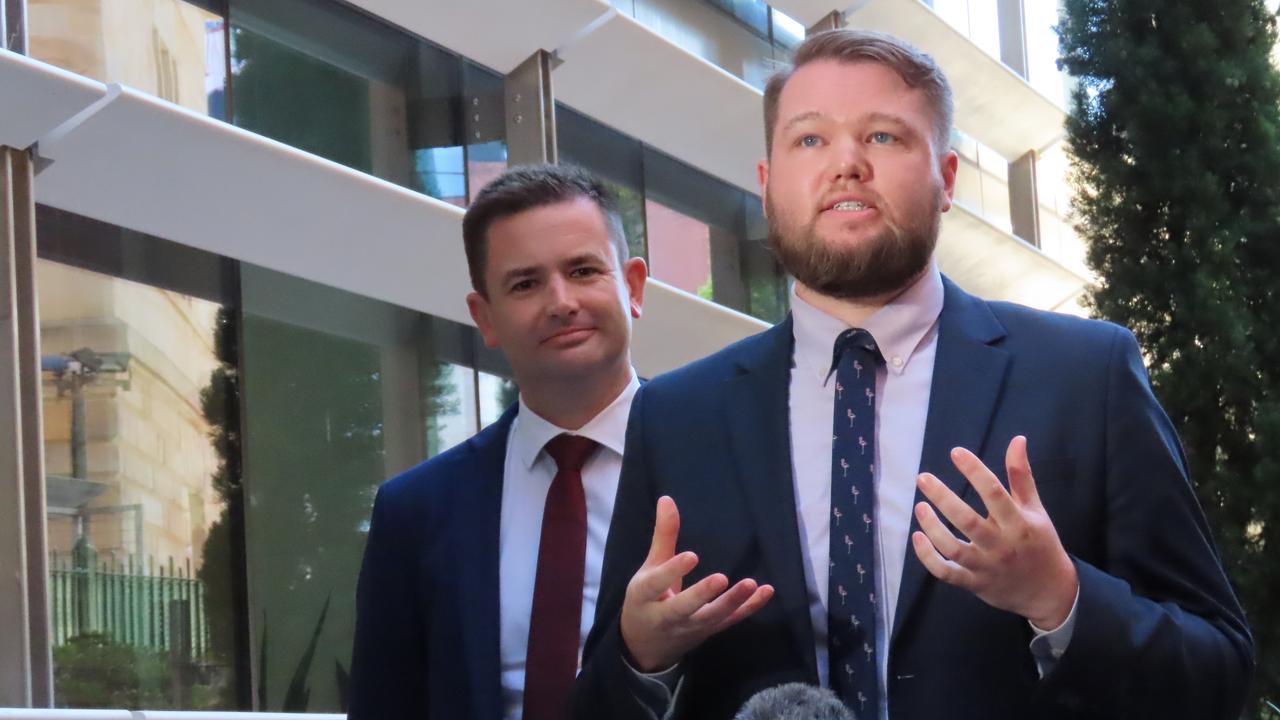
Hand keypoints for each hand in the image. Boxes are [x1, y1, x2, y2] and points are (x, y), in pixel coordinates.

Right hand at [620, 496, 774, 671]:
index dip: (673, 570)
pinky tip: (766, 591)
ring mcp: (691, 626)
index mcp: (645, 596)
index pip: (657, 583)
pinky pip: (731, 620)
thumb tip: (667, 499)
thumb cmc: (647, 600)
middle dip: (702, 595)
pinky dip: (749, 608)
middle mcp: (668, 616)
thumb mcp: (649, 569)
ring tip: (751, 584)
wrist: (646, 645)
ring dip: (733, 602)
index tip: (691, 556)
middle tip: (721, 578)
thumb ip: (662, 536)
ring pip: (712, 617)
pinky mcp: (710, 631)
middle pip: (684, 608)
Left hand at [910, 436, 1077, 628]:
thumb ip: (1022, 476)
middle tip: (923, 478)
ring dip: (933, 528)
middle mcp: (1002, 545)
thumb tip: (1017, 439)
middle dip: (943, 499)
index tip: (956, 452)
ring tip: (920, 506)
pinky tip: (917, 537)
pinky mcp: (974, 583)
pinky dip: (929, 558)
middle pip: (968, 521)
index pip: (994, 493)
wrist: (1049, 592)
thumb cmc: (1039, 543)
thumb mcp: (1036, 509)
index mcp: (1019, 523)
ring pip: (954, 549)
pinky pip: (947, 573)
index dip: (974, 471)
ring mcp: (986, 566)